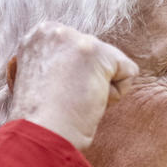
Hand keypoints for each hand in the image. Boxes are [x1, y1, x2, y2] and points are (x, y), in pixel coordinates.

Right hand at [8, 22, 138, 149]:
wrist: (40, 136)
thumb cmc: (39, 120)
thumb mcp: (40, 78)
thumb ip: (58, 62)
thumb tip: (82, 65)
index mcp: (38, 35)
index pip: (78, 51)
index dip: (72, 79)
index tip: (53, 94)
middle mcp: (53, 30)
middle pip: (96, 55)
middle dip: (86, 80)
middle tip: (64, 100)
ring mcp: (75, 39)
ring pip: (112, 64)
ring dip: (98, 89)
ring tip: (74, 102)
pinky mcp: (96, 52)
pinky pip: (128, 72)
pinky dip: (115, 95)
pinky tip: (89, 103)